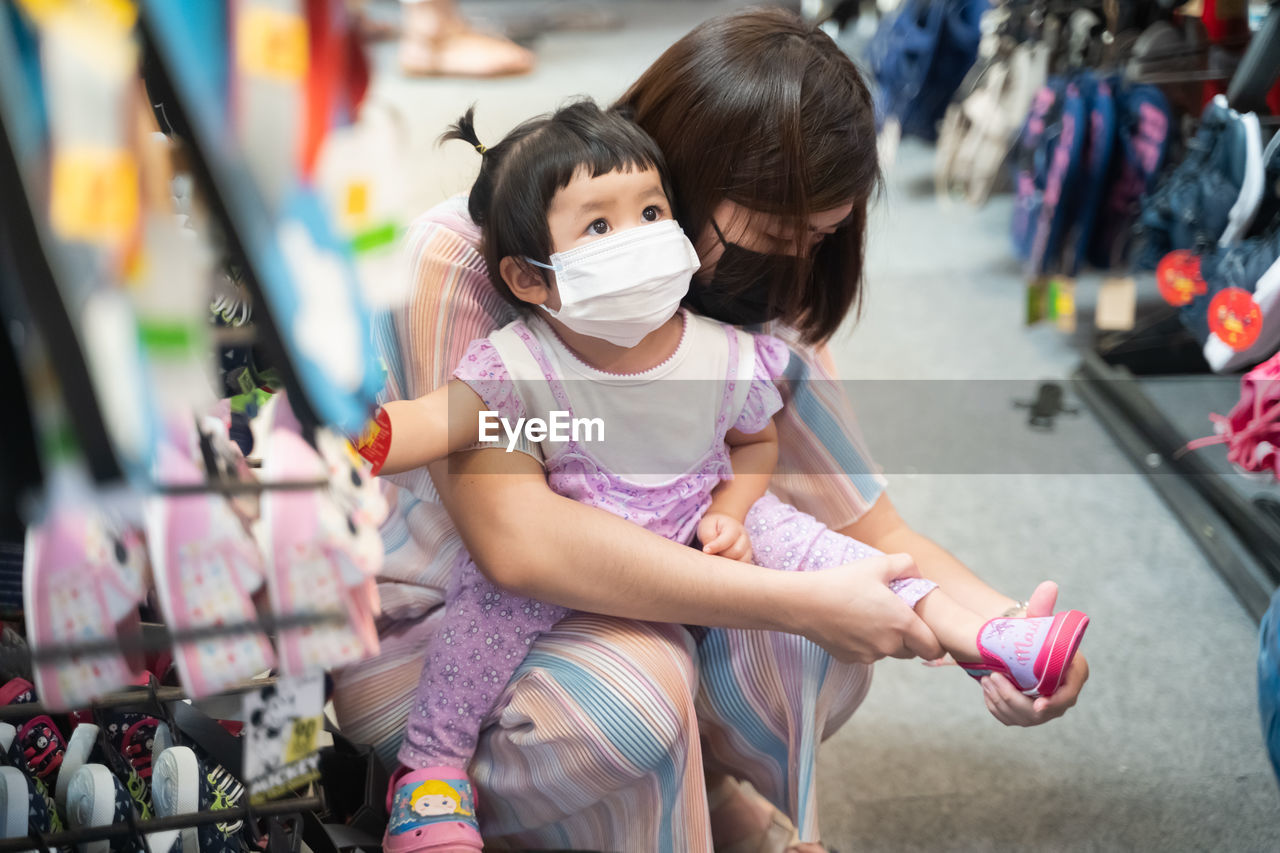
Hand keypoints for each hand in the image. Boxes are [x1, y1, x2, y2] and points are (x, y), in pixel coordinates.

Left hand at [699, 513, 752, 562]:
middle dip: (722, 556)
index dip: (716, 546)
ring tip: (717, 560)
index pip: (728, 539)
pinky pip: (742, 567)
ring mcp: (747, 549)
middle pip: (736, 552)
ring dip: (727, 564)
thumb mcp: (707, 526)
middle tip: (711, 556)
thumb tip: (709, 551)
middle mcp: (744, 538)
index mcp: (734, 528)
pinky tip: (723, 567)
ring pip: (741, 561)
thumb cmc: (713, 528)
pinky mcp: (747, 558)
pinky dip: (732, 569)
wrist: (721, 528)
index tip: (705, 551)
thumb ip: (708, 536)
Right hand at [798, 553, 943, 663]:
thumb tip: (918, 573)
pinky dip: (865, 643)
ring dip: (887, 641)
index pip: (933, 649)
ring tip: (870, 616)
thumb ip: (906, 565)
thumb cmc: (842, 581)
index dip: (935, 642)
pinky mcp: (851, 659)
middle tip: (895, 616)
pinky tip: (852, 623)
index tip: (927, 630)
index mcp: (902, 624)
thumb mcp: (877, 564)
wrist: (804, 603)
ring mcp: (869, 655)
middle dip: (910, 639)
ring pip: (888, 652)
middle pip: (912, 652)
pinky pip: (867, 654)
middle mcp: (888, 645)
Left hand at [981, 581, 1089, 725]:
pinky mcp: (1028, 714)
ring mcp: (1045, 708)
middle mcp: (1063, 695)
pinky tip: (987, 690)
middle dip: (1014, 699)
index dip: (1054, 703)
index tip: (1036, 705)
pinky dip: (996, 708)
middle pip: (1041, 712)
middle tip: (991, 679)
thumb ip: (1041, 606)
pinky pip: (1011, 719)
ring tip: (986, 680)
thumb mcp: (1035, 620)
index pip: (1068, 695)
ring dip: (1001, 702)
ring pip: (1023, 718)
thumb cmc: (1032, 632)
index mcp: (1074, 673)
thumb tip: (1049, 586)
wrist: (1018, 645)